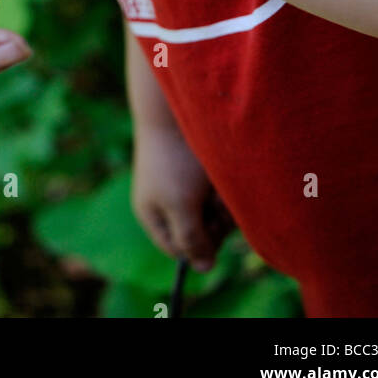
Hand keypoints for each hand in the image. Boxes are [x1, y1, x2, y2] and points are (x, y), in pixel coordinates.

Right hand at [131, 123, 235, 271]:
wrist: (175, 107)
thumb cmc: (174, 161)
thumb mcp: (181, 207)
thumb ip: (192, 241)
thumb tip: (203, 269)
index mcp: (153, 214)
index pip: (180, 249)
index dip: (199, 246)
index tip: (213, 229)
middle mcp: (169, 202)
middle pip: (202, 232)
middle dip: (214, 221)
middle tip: (217, 202)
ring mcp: (186, 184)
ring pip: (214, 211)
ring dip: (222, 202)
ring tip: (219, 182)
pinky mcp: (201, 168)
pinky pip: (219, 189)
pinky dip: (225, 185)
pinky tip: (222, 171)